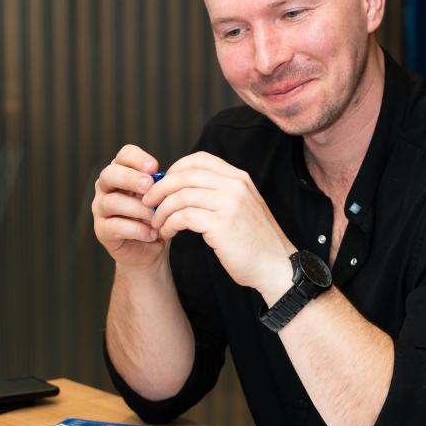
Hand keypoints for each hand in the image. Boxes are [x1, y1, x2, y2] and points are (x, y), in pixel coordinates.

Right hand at [92, 145, 167, 271]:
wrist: (150, 248)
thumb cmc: (155, 216)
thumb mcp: (160, 197)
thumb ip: (160, 185)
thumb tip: (164, 178)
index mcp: (121, 172)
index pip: (123, 155)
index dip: (137, 158)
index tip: (154, 167)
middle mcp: (106, 187)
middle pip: (109, 174)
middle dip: (130, 178)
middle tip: (149, 186)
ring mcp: (100, 208)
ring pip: (112, 202)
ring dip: (138, 208)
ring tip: (156, 217)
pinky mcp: (101, 230)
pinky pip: (115, 226)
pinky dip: (137, 230)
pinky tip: (152, 233)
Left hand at [142, 151, 295, 298]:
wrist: (276, 266)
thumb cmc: (254, 241)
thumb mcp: (242, 207)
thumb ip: (220, 192)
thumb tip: (184, 186)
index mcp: (239, 178)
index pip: (199, 159)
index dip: (175, 168)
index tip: (164, 184)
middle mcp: (235, 186)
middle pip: (185, 175)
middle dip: (160, 188)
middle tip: (149, 202)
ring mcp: (229, 204)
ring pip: (181, 196)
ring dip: (162, 210)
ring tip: (157, 222)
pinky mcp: (221, 225)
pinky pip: (183, 217)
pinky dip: (169, 224)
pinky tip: (167, 232)